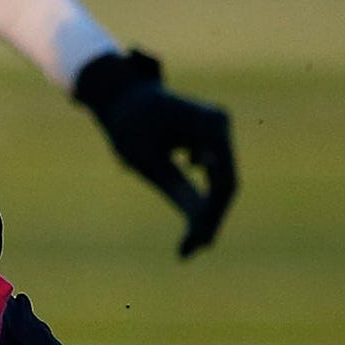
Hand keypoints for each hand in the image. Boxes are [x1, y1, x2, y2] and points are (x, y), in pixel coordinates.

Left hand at [75, 48, 237, 257]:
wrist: (118, 93)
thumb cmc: (129, 125)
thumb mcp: (149, 161)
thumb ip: (177, 191)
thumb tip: (201, 228)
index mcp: (211, 126)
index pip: (224, 183)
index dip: (213, 218)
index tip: (198, 246)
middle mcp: (221, 124)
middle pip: (226, 183)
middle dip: (209, 217)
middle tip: (190, 251)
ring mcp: (218, 128)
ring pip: (221, 179)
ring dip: (207, 209)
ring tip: (190, 244)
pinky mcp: (210, 136)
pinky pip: (213, 172)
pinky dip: (201, 193)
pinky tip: (191, 218)